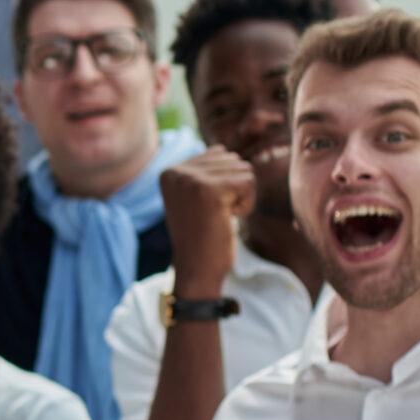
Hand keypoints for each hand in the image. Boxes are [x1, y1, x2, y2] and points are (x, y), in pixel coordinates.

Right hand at [160, 147, 256, 293]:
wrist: (197, 270)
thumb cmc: (203, 236)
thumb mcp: (197, 197)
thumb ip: (205, 171)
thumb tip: (223, 149)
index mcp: (170, 171)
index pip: (220, 155)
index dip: (225, 184)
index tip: (207, 209)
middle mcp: (177, 171)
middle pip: (234, 160)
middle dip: (235, 189)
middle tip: (216, 214)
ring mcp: (191, 179)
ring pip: (244, 170)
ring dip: (242, 197)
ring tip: (220, 217)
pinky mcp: (209, 190)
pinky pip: (249, 183)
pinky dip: (247, 204)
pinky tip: (227, 219)